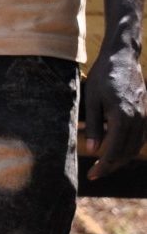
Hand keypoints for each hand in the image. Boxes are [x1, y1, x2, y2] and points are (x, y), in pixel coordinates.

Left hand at [84, 42, 146, 179]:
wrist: (123, 58)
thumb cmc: (103, 76)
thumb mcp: (91, 98)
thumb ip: (93, 125)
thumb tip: (92, 149)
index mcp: (121, 117)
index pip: (113, 151)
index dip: (103, 166)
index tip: (92, 175)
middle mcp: (136, 120)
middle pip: (126, 153)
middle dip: (111, 166)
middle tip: (96, 174)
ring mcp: (144, 117)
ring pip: (135, 147)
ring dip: (121, 160)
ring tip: (105, 166)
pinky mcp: (145, 114)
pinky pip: (140, 138)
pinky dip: (130, 148)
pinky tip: (119, 152)